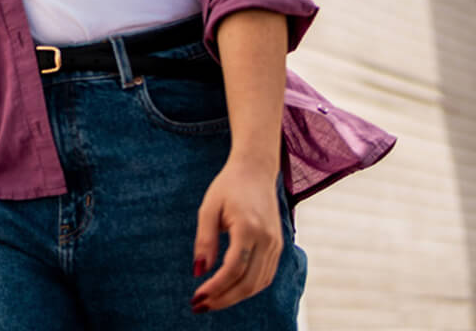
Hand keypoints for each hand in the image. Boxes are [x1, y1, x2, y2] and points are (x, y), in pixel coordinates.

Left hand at [190, 161, 282, 312]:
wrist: (255, 171)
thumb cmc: (227, 187)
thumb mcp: (208, 209)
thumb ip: (204, 241)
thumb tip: (199, 271)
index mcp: (249, 227)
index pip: (233, 269)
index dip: (215, 287)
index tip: (197, 296)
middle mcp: (267, 239)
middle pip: (248, 282)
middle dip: (223, 298)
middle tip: (200, 306)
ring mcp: (276, 244)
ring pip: (259, 283)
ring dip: (235, 297)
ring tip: (212, 302)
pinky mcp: (278, 246)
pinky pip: (266, 276)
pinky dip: (248, 288)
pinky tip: (230, 290)